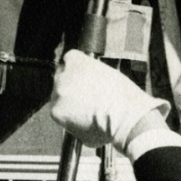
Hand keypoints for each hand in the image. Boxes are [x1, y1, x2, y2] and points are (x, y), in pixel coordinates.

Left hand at [48, 51, 168, 151]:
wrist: (124, 118)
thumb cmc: (124, 97)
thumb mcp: (109, 74)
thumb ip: (92, 73)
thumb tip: (87, 81)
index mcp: (76, 60)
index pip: (69, 59)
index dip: (76, 71)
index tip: (82, 79)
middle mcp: (63, 74)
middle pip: (61, 79)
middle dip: (71, 88)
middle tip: (87, 99)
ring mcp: (57, 93)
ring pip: (58, 97)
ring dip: (69, 104)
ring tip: (88, 113)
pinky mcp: (56, 112)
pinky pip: (60, 114)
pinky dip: (69, 119)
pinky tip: (85, 121)